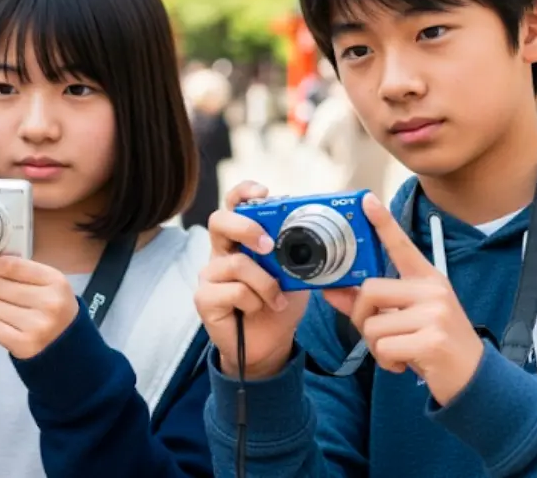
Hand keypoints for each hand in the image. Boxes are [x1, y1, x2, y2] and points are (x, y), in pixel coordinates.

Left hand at [0, 255, 77, 359]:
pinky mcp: (24, 344)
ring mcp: (37, 325)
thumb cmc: (54, 310)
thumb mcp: (49, 284)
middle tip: (9, 298)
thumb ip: (22, 271)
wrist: (69, 346)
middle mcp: (48, 302)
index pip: (11, 266)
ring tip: (12, 314)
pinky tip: (9, 326)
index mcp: (55, 281)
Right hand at [194, 181, 309, 379]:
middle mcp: (221, 251)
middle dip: (246, 228)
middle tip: (268, 245)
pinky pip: (232, 291)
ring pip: (235, 263)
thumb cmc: (279, 304)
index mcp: (242, 239)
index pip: (235, 204)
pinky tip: (257, 309)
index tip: (263, 193)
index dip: (244, 192)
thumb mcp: (297, 276)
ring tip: (276, 299)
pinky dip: (254, 301)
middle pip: (219, 221)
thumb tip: (331, 239)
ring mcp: (209, 274)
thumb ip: (303, 256)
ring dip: (265, 283)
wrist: (269, 344)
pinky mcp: (204, 298)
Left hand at [323, 193, 483, 405]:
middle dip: (362, 318)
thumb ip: (370, 305)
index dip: (382, 223)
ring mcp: (435, 314)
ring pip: (372, 324)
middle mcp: (432, 291)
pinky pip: (383, 346)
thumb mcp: (405, 319)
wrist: (473, 378)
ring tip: (399, 351)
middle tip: (381, 336)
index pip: (401, 246)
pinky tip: (405, 364)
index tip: (366, 201)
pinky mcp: (432, 339)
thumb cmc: (433, 344)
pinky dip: (386, 361)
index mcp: (427, 280)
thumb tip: (333, 292)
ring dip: (376, 346)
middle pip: (369, 291)